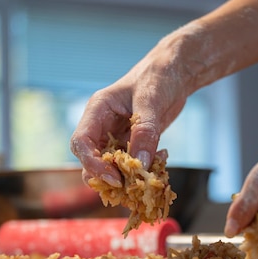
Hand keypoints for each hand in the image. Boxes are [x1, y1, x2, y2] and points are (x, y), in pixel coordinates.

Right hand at [69, 34, 192, 186]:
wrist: (176, 72)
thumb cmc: (158, 77)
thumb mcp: (151, 101)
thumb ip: (144, 131)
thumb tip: (140, 163)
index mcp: (97, 111)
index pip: (81, 142)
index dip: (91, 163)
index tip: (112, 177)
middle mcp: (102, 126)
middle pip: (90, 160)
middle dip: (105, 176)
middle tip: (128, 186)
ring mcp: (117, 136)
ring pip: (110, 166)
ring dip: (126, 177)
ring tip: (146, 177)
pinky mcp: (132, 143)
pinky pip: (131, 164)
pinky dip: (143, 169)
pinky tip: (160, 161)